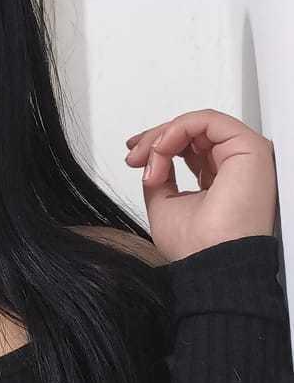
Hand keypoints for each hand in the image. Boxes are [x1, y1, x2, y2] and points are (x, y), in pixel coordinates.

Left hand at [124, 108, 276, 262]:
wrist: (212, 262)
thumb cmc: (196, 247)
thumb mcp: (164, 204)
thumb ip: (161, 176)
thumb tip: (152, 159)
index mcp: (221, 179)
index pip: (191, 148)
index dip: (159, 145)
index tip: (133, 156)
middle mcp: (236, 166)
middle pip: (193, 133)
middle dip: (156, 139)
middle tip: (134, 155)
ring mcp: (244, 155)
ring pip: (198, 124)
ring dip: (164, 137)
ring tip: (147, 159)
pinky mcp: (249, 147)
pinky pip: (207, 120)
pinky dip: (178, 129)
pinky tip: (161, 149)